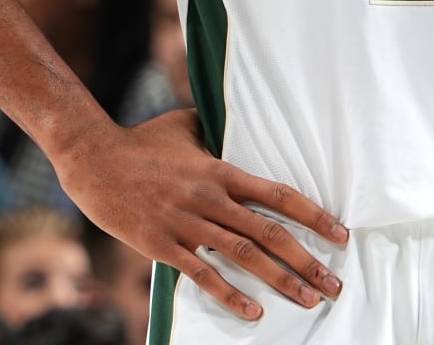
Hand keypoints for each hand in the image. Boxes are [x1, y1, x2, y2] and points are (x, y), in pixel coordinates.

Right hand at [51, 109, 348, 320]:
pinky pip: (203, 274)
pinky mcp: (163, 245)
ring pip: (245, 256)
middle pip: (270, 232)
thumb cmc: (140, 141)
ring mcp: (188, 224)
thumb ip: (214, 128)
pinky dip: (230, 295)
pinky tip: (253, 312)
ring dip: (281, 280)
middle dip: (307, 259)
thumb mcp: (184, 125)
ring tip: (308, 299)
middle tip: (334, 283)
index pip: (278, 195)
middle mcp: (211, 199)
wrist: (92, 159)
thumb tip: (232, 121)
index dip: (314, 215)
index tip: (340, 234)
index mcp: (221, 171)